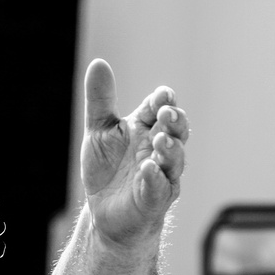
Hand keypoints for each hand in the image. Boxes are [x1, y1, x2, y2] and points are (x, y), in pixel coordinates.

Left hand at [80, 59, 189, 246]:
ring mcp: (161, 174)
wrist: (103, 212)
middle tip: (166, 112)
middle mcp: (158, 149)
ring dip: (170, 149)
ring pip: (174, 160)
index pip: (158, 109)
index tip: (162, 94)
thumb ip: (101, 100)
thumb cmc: (107, 170)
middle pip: (175, 131)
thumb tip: (98, 63)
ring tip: (161, 140)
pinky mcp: (155, 199)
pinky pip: (159, 187)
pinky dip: (155, 178)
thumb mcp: (99, 131)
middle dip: (174, 121)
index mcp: (146, 129)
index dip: (162, 101)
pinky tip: (148, 169)